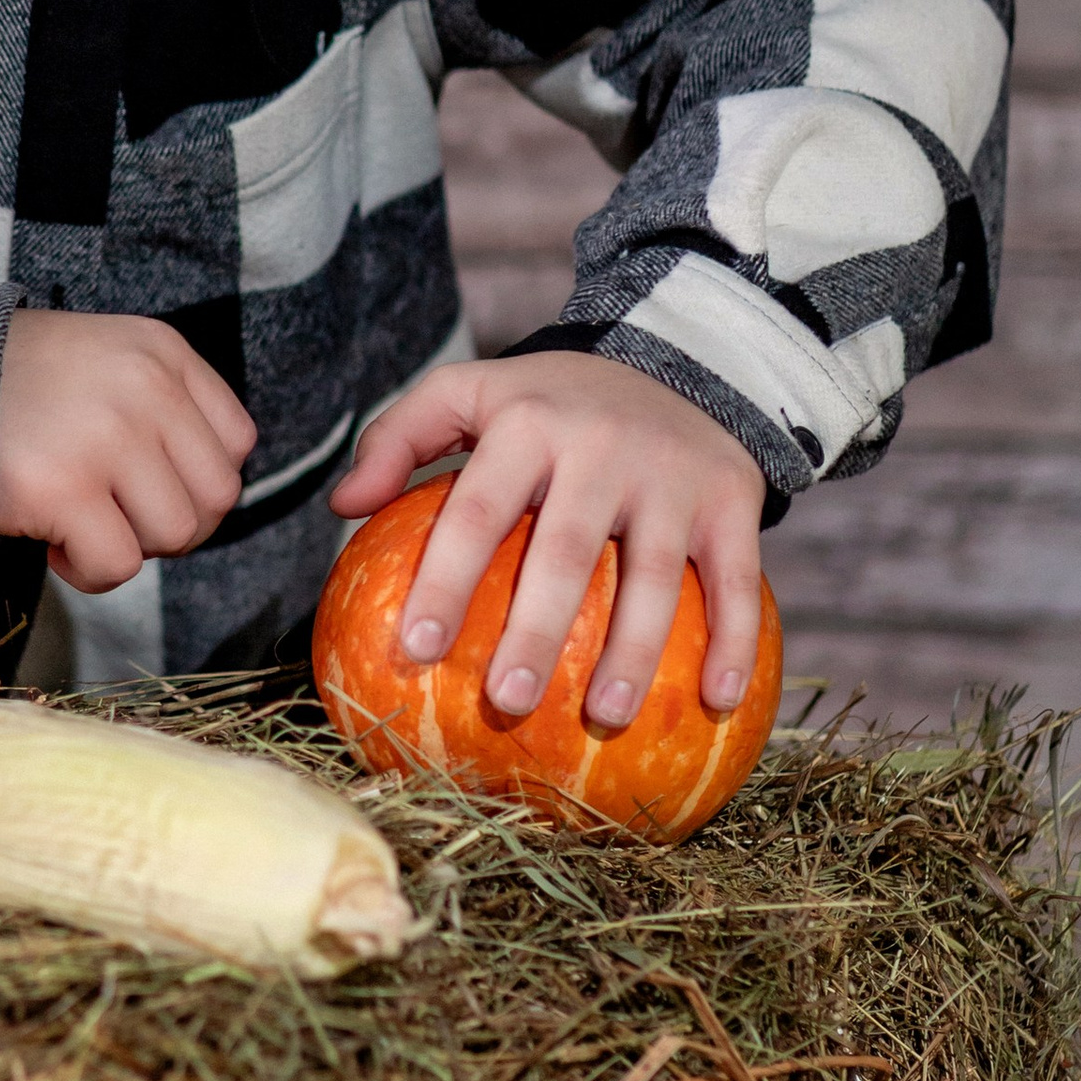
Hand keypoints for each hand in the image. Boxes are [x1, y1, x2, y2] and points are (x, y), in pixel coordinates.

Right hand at [0, 309, 254, 593]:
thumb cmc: (12, 385)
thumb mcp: (103, 361)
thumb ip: (158, 408)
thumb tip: (194, 496)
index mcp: (161, 352)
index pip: (236, 441)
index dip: (194, 480)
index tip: (145, 484)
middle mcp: (147, 387)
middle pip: (216, 495)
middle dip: (170, 523)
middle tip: (114, 516)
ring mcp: (108, 437)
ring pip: (174, 534)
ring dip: (129, 545)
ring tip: (78, 523)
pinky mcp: (66, 489)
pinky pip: (118, 565)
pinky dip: (89, 571)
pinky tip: (52, 542)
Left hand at [328, 353, 765, 735]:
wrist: (678, 361)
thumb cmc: (549, 402)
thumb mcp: (470, 392)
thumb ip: (399, 438)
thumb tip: (343, 506)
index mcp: (527, 425)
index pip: (477, 511)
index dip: (445, 581)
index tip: (416, 652)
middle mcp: (602, 447)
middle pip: (567, 554)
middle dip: (536, 632)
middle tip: (505, 701)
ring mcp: (673, 476)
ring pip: (656, 577)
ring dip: (634, 655)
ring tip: (603, 719)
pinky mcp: (733, 498)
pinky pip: (738, 579)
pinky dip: (734, 641)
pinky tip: (716, 700)